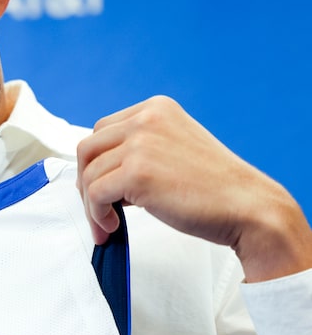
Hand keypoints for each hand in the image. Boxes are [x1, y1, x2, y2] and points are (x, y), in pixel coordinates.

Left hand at [76, 96, 311, 281]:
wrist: (248, 207)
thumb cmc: (213, 187)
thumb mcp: (172, 149)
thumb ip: (139, 149)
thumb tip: (100, 171)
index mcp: (156, 108)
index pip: (102, 130)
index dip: (96, 162)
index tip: (100, 186)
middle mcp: (146, 119)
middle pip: (88, 149)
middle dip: (86, 182)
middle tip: (97, 207)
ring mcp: (141, 144)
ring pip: (88, 174)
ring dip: (92, 205)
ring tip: (108, 223)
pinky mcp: (137, 172)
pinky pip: (95, 194)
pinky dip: (97, 215)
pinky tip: (113, 226)